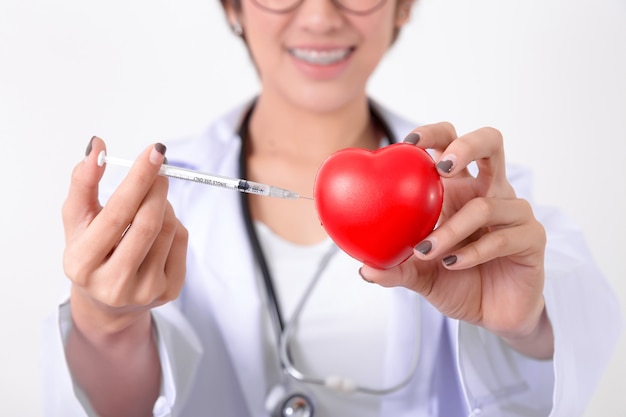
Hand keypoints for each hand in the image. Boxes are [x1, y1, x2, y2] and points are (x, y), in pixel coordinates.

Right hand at [62, 137, 187, 335]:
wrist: (107, 301)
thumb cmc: (91, 250)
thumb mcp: (78, 220)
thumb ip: (83, 183)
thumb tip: (97, 146)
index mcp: (82, 263)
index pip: (118, 214)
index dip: (138, 179)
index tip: (154, 152)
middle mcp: (113, 283)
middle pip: (149, 223)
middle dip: (157, 188)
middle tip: (158, 167)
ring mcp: (145, 291)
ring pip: (169, 229)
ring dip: (164, 204)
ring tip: (150, 202)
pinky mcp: (169, 291)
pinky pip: (181, 241)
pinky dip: (173, 223)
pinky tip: (158, 226)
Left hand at [360, 123, 552, 358]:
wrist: (493, 315)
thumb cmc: (457, 282)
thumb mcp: (419, 274)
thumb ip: (395, 268)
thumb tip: (364, 268)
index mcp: (460, 189)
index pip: (450, 143)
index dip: (432, 134)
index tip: (407, 143)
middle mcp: (489, 192)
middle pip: (490, 142)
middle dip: (466, 146)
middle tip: (442, 166)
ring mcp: (514, 213)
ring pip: (485, 204)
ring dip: (451, 229)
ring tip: (426, 251)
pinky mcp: (532, 239)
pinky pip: (501, 237)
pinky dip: (472, 252)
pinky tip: (453, 263)